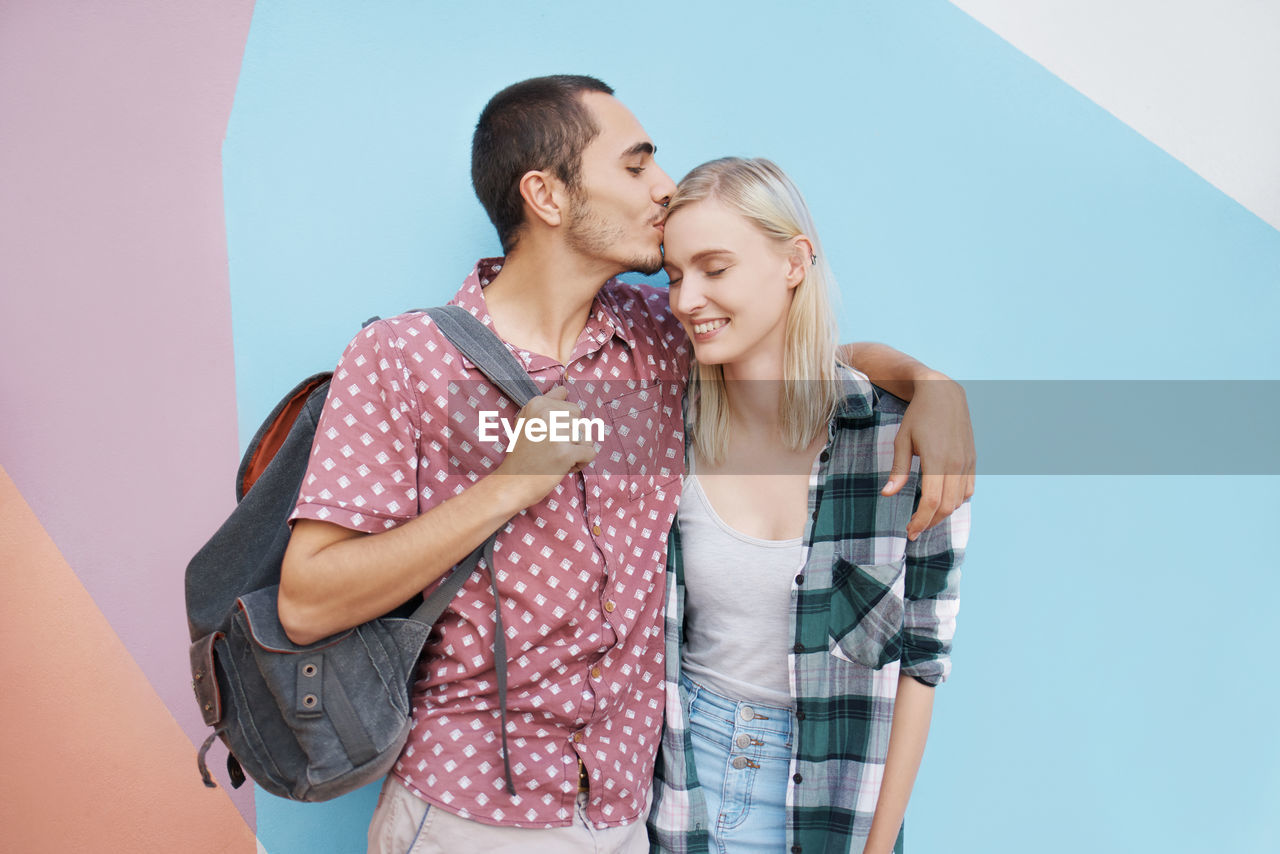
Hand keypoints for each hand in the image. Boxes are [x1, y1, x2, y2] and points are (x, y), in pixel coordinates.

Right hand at [492, 386, 598, 508]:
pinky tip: (563, 466)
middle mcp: (546, 414)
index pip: (570, 406)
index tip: (547, 434)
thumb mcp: (527, 421)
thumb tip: (564, 389)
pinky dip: (581, 463)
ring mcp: (557, 433)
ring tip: (555, 457)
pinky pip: (590, 452)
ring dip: (576, 450)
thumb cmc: (522, 454)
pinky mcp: (566, 453)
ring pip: (586, 436)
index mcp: (537, 404)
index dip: (563, 423)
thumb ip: (546, 403)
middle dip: (571, 436)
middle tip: (551, 448)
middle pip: (579, 420)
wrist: (512, 482)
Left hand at [883, 371, 974, 538]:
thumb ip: (898, 470)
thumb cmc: (917, 416)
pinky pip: (969, 489)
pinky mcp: (972, 459)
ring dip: (943, 514)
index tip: (910, 531)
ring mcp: (967, 461)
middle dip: (930, 522)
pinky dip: (957, 501)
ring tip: (925, 518)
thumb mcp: (902, 440)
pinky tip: (943, 503)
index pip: (932, 501)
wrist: (943, 392)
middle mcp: (956, 463)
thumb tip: (888, 495)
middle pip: (947, 506)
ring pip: (960, 500)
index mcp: (937, 459)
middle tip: (913, 529)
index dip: (921, 520)